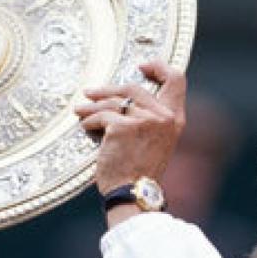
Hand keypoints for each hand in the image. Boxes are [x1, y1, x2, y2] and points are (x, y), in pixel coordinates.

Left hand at [74, 61, 185, 195]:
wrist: (133, 192)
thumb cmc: (141, 171)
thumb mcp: (158, 142)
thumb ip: (152, 119)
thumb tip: (128, 100)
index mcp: (174, 119)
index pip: (176, 80)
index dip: (159, 66)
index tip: (142, 66)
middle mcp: (162, 116)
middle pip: (133, 87)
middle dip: (108, 88)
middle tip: (92, 92)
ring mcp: (143, 120)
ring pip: (112, 101)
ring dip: (92, 105)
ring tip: (80, 110)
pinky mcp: (122, 126)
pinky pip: (100, 116)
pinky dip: (89, 121)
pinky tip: (85, 127)